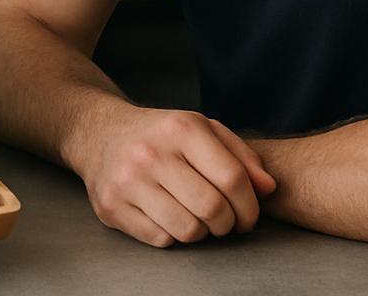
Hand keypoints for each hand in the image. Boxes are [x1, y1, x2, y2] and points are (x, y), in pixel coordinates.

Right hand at [74, 102, 276, 246]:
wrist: (100, 133)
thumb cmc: (160, 135)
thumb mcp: (202, 129)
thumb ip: (240, 155)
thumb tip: (268, 187)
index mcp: (181, 128)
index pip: (232, 178)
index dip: (250, 205)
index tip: (248, 215)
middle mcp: (152, 153)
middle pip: (212, 208)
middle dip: (228, 224)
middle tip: (226, 221)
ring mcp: (128, 181)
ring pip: (188, 229)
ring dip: (202, 232)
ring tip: (198, 218)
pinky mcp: (112, 206)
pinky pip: (161, 239)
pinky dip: (173, 235)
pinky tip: (170, 216)